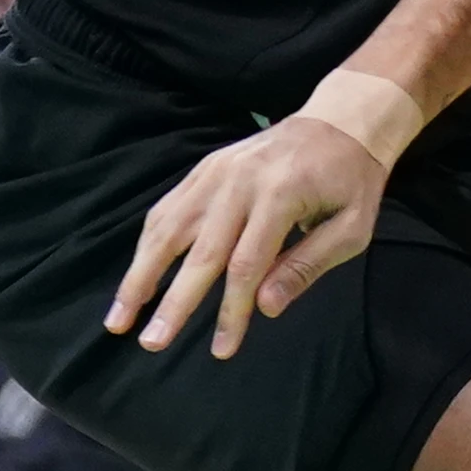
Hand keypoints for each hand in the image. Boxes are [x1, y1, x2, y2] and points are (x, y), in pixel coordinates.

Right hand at [104, 114, 387, 358]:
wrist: (342, 120)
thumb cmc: (351, 180)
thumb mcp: (352, 227)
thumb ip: (308, 265)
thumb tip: (265, 308)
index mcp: (280, 195)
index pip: (247, 265)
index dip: (231, 311)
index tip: (221, 350)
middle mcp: (240, 181)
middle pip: (200, 252)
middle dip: (174, 303)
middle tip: (151, 343)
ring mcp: (217, 170)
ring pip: (169, 228)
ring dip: (140, 275)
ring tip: (119, 316)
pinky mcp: (205, 167)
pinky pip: (168, 208)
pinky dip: (147, 243)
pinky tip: (136, 275)